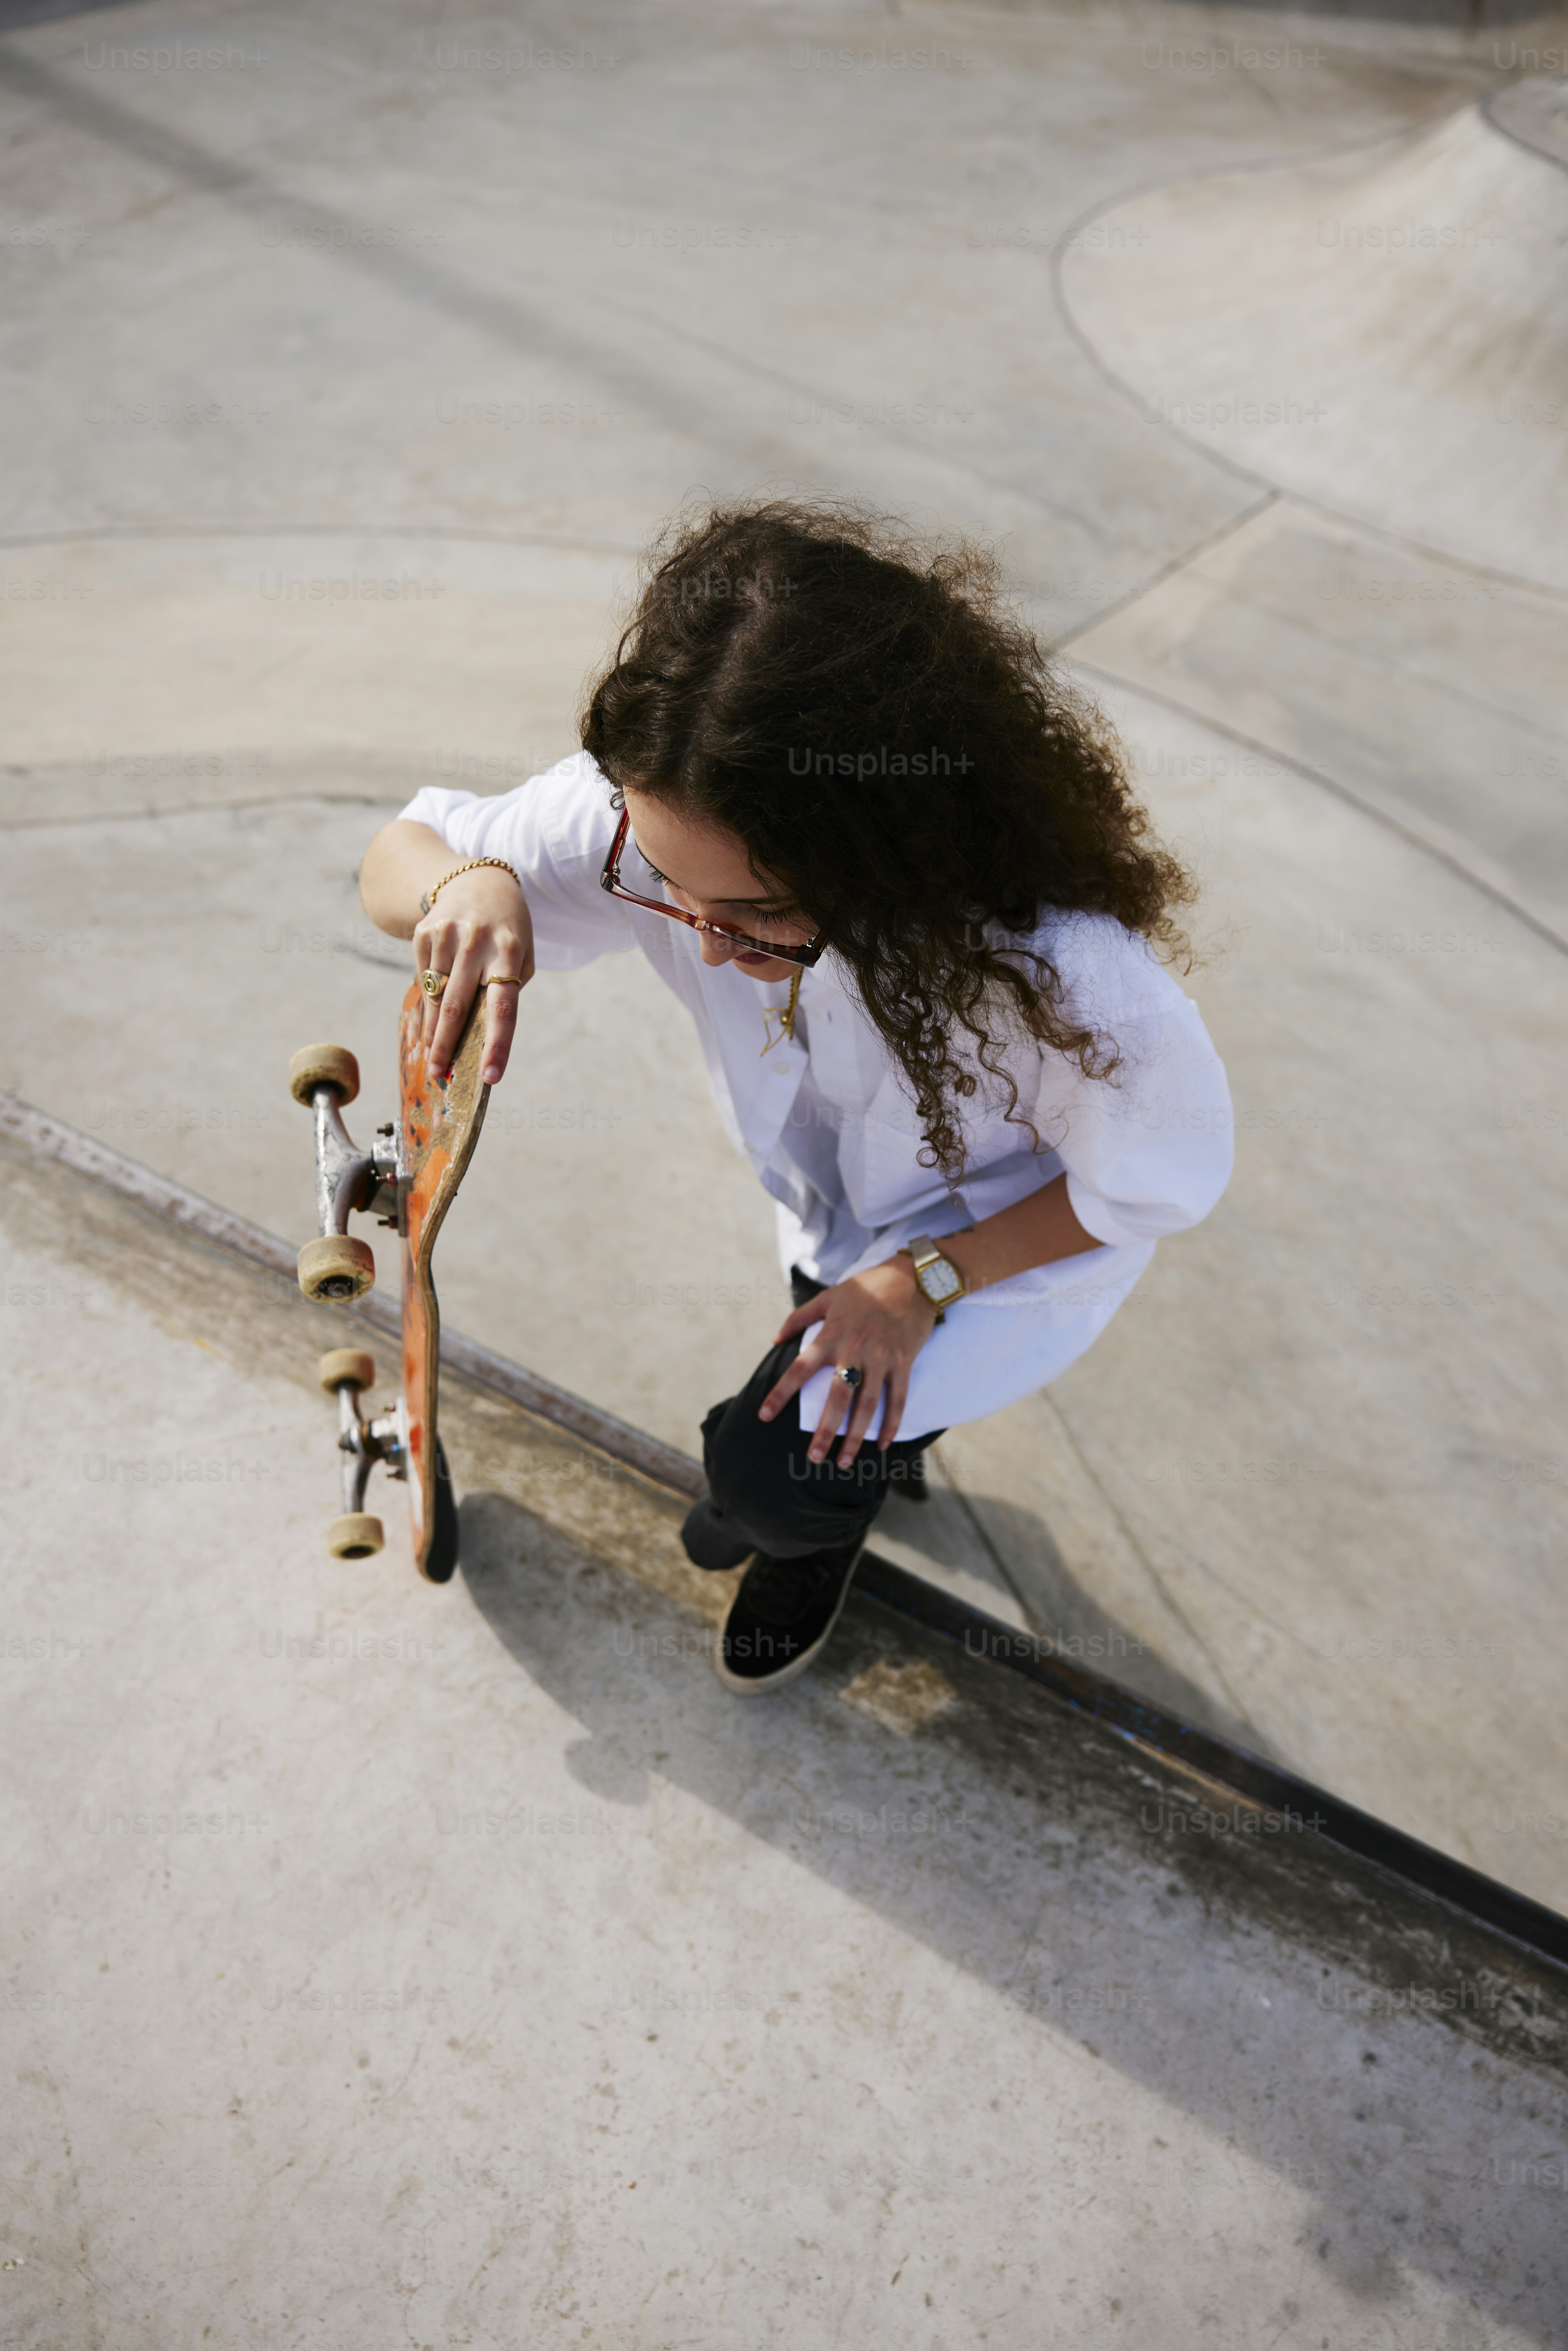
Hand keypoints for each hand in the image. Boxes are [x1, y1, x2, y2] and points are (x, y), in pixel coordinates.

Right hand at [413, 869, 534, 1084]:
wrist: (478, 879)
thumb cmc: (507, 929)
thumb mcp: (521, 953)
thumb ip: (507, 989)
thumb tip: (479, 1034)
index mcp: (509, 950)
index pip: (504, 1006)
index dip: (497, 1044)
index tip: (491, 1076)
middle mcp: (476, 941)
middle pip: (458, 1005)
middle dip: (447, 1046)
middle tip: (440, 1076)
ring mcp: (446, 935)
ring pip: (435, 996)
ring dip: (433, 1032)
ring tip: (432, 1058)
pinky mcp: (424, 933)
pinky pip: (423, 980)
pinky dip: (427, 1006)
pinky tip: (429, 1023)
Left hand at [759, 1254, 939, 1466]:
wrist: (913, 1278)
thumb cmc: (867, 1287)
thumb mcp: (828, 1296)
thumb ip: (799, 1318)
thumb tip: (775, 1339)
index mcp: (831, 1334)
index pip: (800, 1368)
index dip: (781, 1393)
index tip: (764, 1415)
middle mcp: (855, 1349)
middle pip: (837, 1397)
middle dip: (825, 1430)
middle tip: (814, 1457)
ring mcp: (882, 1357)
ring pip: (868, 1404)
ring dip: (856, 1436)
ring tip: (844, 1461)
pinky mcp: (904, 1361)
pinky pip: (898, 1399)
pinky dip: (891, 1423)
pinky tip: (882, 1444)